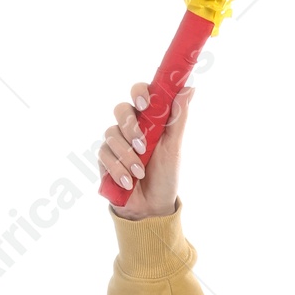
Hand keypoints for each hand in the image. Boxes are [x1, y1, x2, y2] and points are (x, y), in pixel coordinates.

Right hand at [98, 79, 193, 218]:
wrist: (152, 206)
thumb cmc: (166, 175)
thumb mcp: (174, 147)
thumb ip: (178, 117)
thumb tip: (189, 87)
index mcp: (149, 119)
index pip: (140, 93)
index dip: (139, 92)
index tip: (145, 104)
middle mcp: (130, 126)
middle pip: (121, 109)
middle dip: (130, 127)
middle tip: (142, 145)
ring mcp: (116, 141)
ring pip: (111, 134)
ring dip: (127, 156)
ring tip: (140, 173)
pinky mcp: (105, 158)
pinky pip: (104, 154)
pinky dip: (118, 169)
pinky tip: (129, 181)